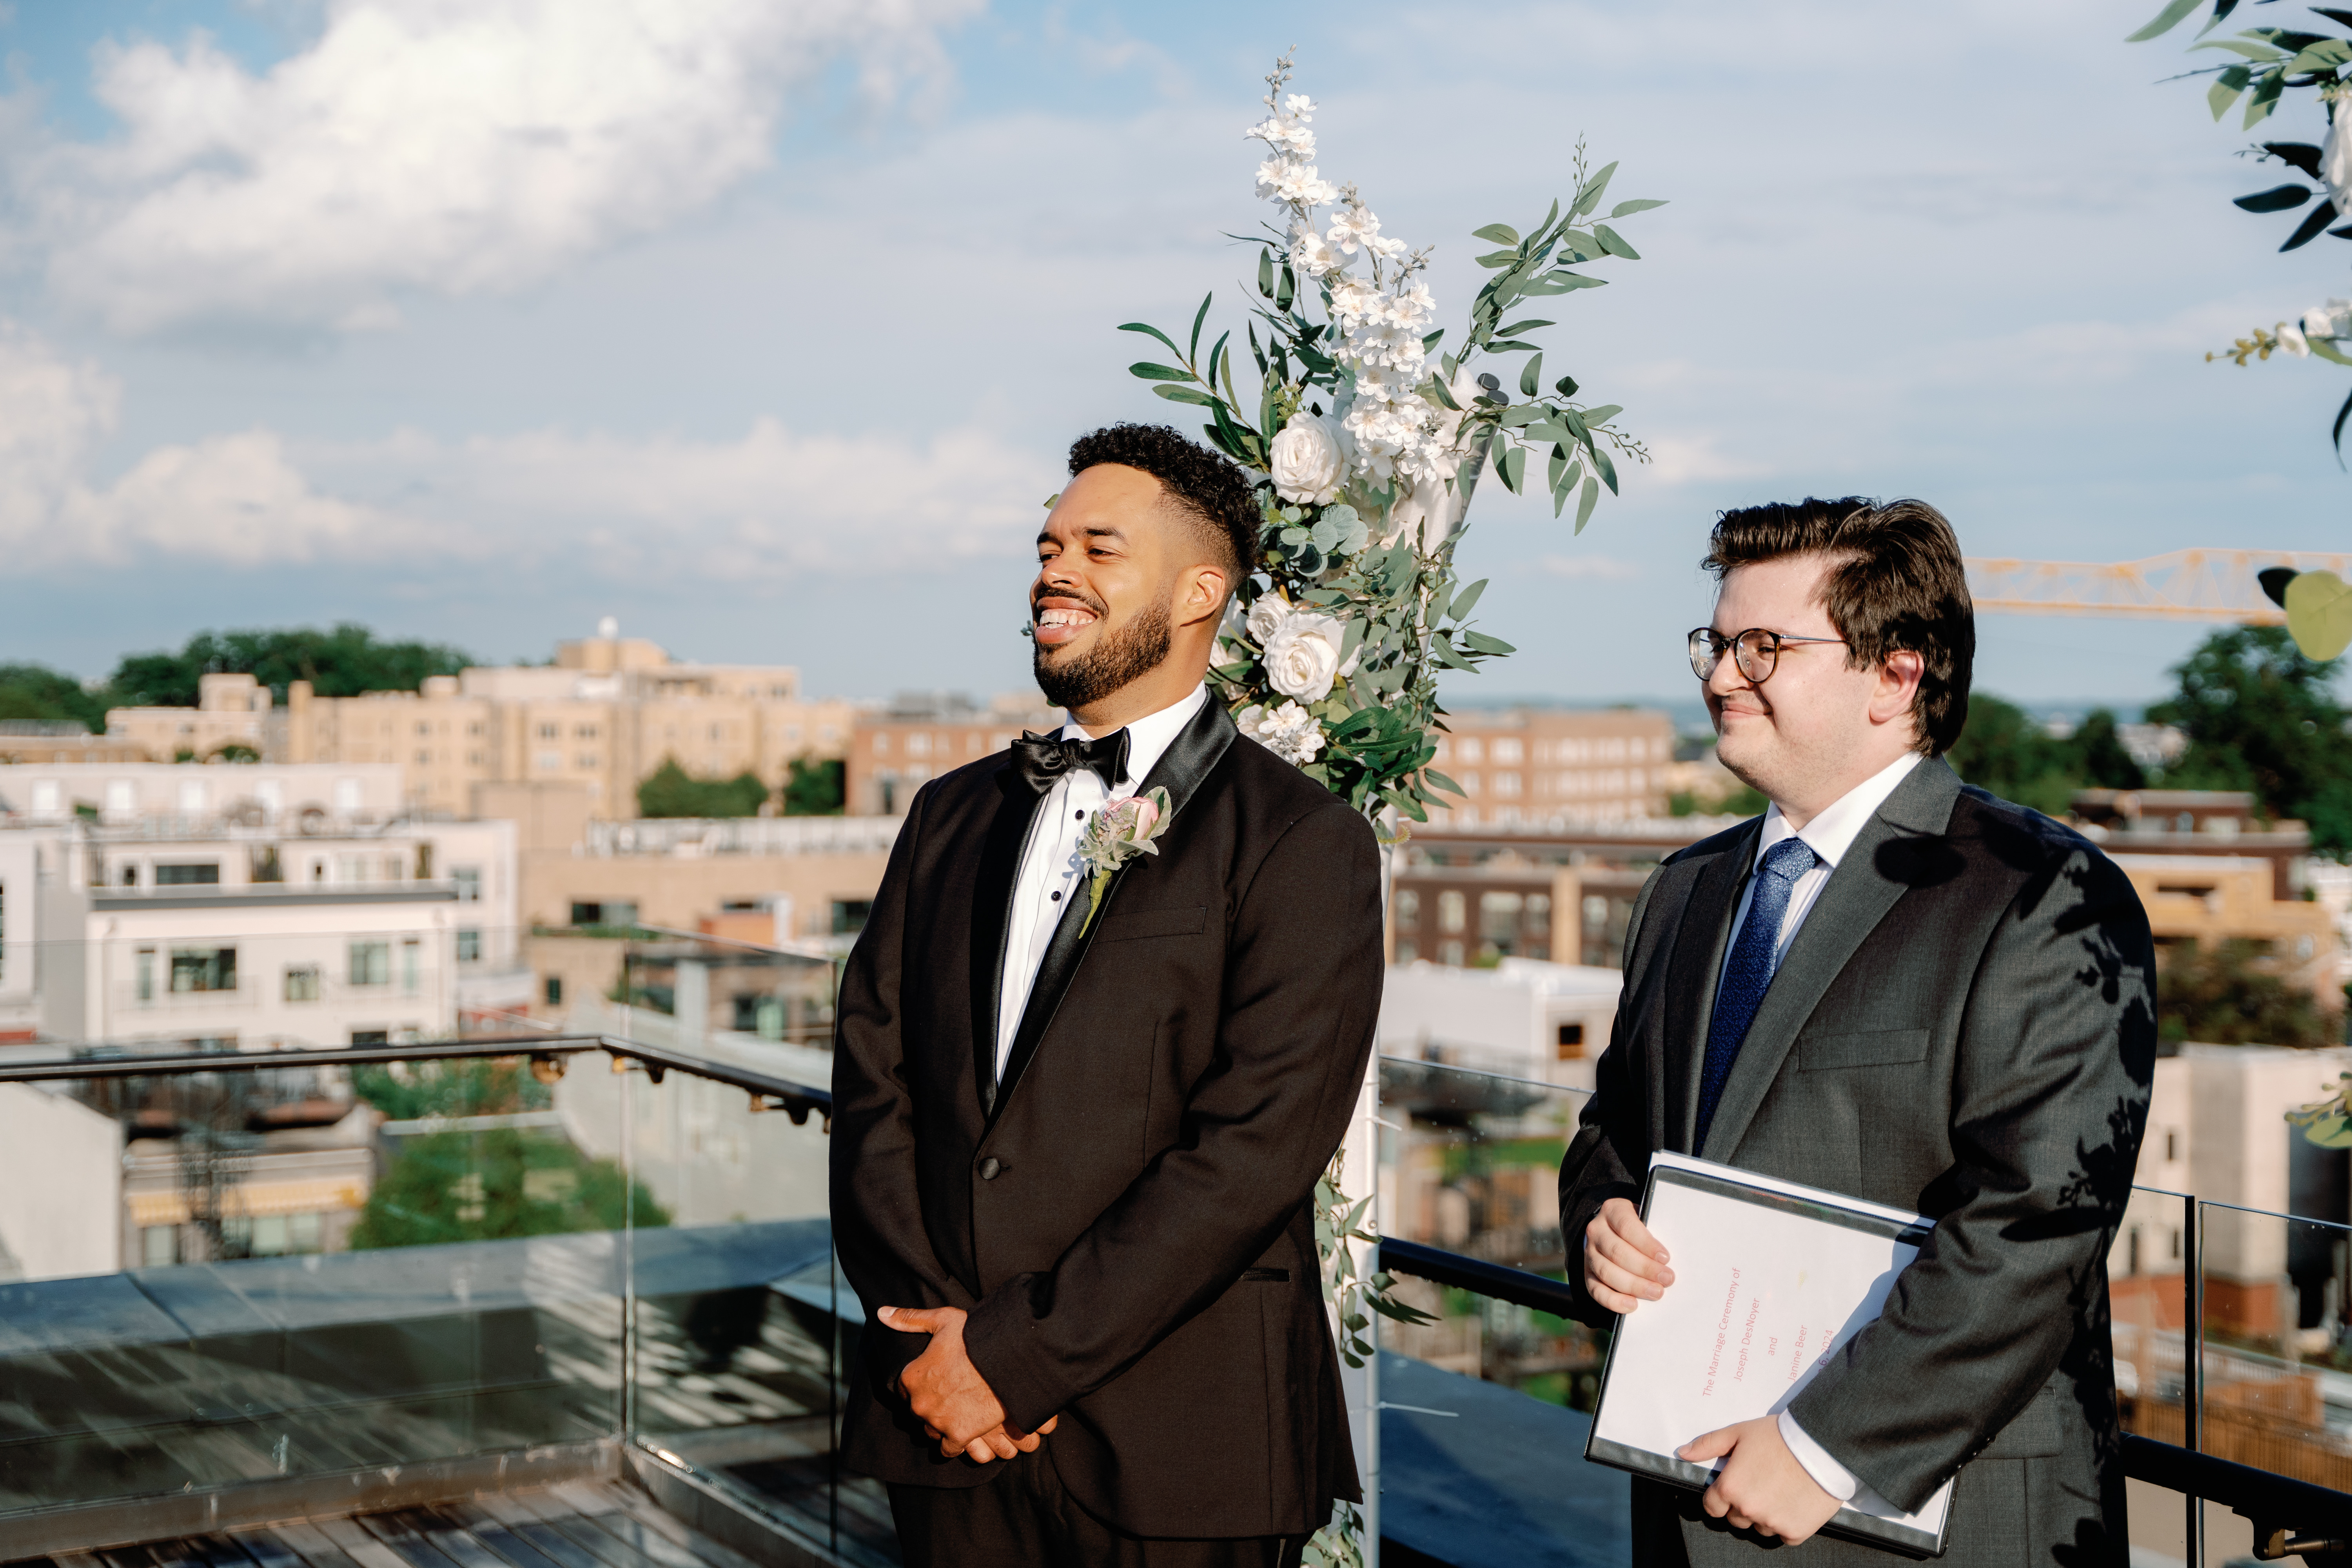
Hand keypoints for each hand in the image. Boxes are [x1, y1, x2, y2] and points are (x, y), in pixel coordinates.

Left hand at [876, 1305, 1057, 1462]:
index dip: (921, 1385)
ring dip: (941, 1425)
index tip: (936, 1381)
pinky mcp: (957, 1436)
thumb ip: (909, 1319)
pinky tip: (964, 1432)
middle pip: (918, 1411)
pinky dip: (954, 1443)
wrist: (1007, 1361)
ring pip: (931, 1431)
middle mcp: (919, 1403)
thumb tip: (881, 1314)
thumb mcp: (942, 1320)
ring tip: (959, 1411)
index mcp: (911, 1377)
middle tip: (951, 1395)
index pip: (906, 1389)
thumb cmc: (975, 1338)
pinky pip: (948, 1449)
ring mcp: (937, 1422)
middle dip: (931, 1405)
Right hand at [1583, 1197, 1672, 1311]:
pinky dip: (1613, 1300)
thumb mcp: (1646, 1218)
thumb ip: (1654, 1232)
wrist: (1613, 1230)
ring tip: (1656, 1292)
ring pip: (1606, 1271)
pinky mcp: (1587, 1273)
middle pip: (1617, 1251)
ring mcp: (1589, 1252)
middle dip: (1644, 1268)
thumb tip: (1668, 1260)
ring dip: (1633, 1285)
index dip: (1646, 1244)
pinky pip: (1595, 1290)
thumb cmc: (1638, 1227)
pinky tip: (1632, 1305)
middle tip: (1667, 1279)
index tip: (1665, 1258)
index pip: (1627, 1226)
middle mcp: (1596, 1230)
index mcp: (1612, 1210)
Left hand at [1677, 1416, 1841, 1543]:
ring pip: (1760, 1528)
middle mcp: (1748, 1510)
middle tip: (1760, 1483)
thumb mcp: (1738, 1433)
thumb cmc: (1779, 1437)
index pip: (1712, 1507)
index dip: (1719, 1497)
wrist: (1821, 1446)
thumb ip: (1708, 1445)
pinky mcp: (1796, 1532)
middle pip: (1736, 1519)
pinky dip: (1787, 1523)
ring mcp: (1772, 1523)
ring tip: (1779, 1490)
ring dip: (1765, 1515)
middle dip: (1743, 1504)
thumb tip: (1683, 1453)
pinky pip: (1784, 1536)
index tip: (1731, 1488)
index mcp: (1731, 1488)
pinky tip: (1793, 1501)